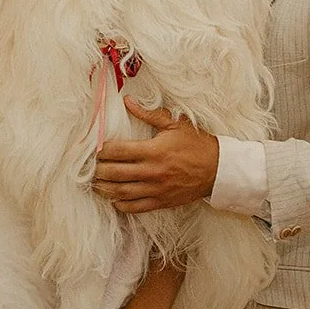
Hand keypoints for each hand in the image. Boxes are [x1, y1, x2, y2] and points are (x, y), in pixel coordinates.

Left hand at [92, 96, 218, 212]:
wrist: (219, 169)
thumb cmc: (197, 144)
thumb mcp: (175, 124)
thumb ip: (149, 113)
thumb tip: (128, 101)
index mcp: (154, 151)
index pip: (118, 151)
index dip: (102, 150)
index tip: (96, 148)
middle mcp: (152, 172)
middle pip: (115, 173)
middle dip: (98, 170)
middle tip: (90, 167)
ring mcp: (156, 189)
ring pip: (122, 192)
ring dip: (105, 189)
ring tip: (95, 184)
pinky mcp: (162, 202)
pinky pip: (136, 207)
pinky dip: (121, 204)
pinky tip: (114, 199)